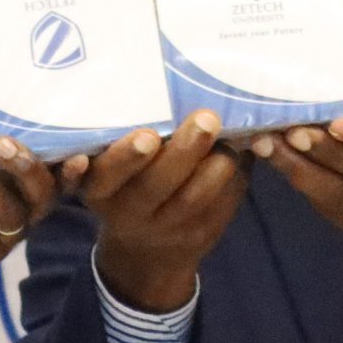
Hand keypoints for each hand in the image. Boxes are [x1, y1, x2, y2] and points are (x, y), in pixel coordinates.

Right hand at [71, 114, 248, 312]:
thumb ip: (124, 143)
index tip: (148, 135)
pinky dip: (235, 176)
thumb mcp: (112, 172)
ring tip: (230, 136)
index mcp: (100, 189)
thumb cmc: (128, 188)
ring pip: (195, 197)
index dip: (126, 157)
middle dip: (184, 151)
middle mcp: (129, 213)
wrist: (148, 249)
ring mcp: (168, 228)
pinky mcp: (202, 234)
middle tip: (206, 119)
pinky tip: (241, 152)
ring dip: (217, 163)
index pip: (107, 174)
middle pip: (156, 185)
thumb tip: (170, 93)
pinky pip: (222, 203)